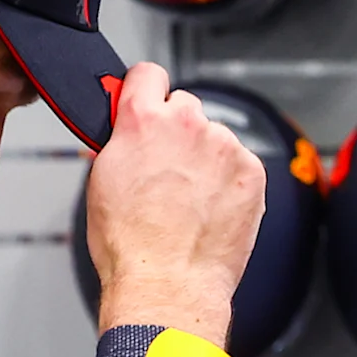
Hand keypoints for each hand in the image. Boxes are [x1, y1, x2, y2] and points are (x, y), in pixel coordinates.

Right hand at [84, 62, 263, 347]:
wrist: (168, 282)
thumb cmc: (130, 243)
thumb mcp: (103, 179)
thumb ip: (122, 141)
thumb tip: (130, 134)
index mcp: (142, 120)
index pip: (148, 74)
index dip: (146, 90)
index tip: (148, 102)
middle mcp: (187, 124)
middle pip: (185, 107)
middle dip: (178, 132)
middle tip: (169, 171)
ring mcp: (224, 146)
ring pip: (216, 138)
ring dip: (206, 158)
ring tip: (191, 201)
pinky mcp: (252, 172)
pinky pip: (240, 164)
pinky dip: (229, 181)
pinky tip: (212, 209)